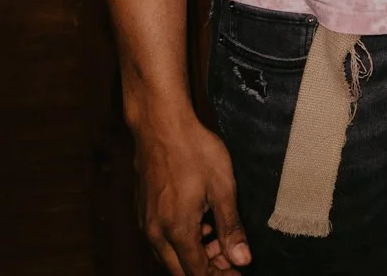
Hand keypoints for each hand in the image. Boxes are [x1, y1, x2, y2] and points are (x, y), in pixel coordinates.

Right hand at [131, 111, 250, 273]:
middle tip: (231, 262)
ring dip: (194, 256)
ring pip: (169, 255)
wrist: (160, 126)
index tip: (237, 273)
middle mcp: (156, 232)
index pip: (197, 272)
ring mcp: (146, 222)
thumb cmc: (194, 152)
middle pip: (180, 269)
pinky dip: (181, 241)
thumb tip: (242, 259)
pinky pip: (161, 239)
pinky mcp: (143, 211)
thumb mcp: (223, 188)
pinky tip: (200, 226)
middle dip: (207, 270)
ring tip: (219, 243)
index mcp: (177, 230)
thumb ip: (230, 228)